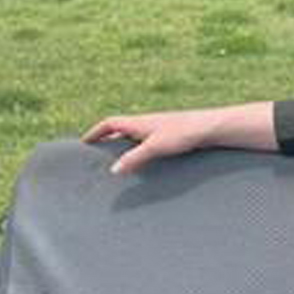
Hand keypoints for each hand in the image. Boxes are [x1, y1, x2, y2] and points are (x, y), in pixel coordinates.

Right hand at [81, 103, 271, 173]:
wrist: (210, 128)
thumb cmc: (183, 133)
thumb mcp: (155, 147)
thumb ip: (134, 159)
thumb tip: (113, 171)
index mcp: (137, 122)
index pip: (109, 123)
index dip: (94, 132)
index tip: (83, 143)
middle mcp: (145, 123)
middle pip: (118, 129)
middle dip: (105, 139)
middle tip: (95, 153)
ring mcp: (157, 129)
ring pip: (132, 136)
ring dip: (121, 145)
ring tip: (115, 161)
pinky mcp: (168, 136)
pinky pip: (144, 142)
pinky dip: (136, 150)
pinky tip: (142, 163)